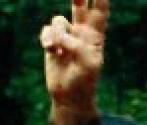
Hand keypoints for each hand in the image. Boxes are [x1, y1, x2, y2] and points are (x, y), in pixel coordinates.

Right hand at [39, 0, 107, 124]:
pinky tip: (51, 51)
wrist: (69, 94)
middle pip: (81, 6)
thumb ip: (76, 44)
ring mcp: (65, 38)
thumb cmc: (84, 79)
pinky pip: (46, 32)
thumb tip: (58, 37)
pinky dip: (46, 40)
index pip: (100, 11)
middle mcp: (81, 32)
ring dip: (56, 33)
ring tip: (56, 47)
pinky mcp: (51, 45)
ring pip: (58, 21)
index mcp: (96, 34)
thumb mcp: (87, 62)